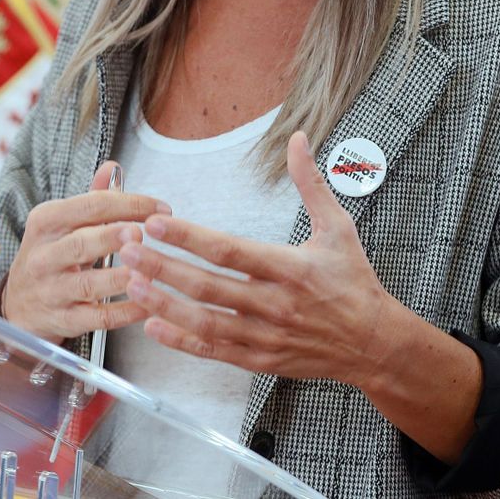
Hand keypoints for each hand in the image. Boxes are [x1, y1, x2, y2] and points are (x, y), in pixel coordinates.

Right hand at [2, 161, 170, 343]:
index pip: (89, 206)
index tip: (162, 209)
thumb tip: (113, 167)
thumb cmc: (50, 258)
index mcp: (46, 222)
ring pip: (87, 284)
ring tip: (147, 272)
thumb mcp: (61, 224)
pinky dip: (123, 313)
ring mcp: (52, 290)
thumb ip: (91, 198)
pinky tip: (145, 306)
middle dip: (112, 237)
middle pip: (81, 243)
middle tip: (141, 233)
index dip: (129, 205)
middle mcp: (45, 255)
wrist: (18, 307)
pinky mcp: (62, 320)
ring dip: (119, 278)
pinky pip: (96, 318)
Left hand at [117, 131, 393, 384]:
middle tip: (124, 247)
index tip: (155, 222)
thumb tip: (299, 138)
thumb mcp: (338, 228)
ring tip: (129, 282)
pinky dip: (182, 341)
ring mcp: (266, 336)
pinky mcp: (261, 360)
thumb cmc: (354, 282)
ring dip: (164, 303)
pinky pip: (214, 351)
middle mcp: (274, 304)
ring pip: (205, 321)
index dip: (190, 237)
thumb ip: (311, 184)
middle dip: (162, 266)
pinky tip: (152, 325)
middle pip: (208, 286)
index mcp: (290, 269)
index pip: (230, 251)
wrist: (375, 344)